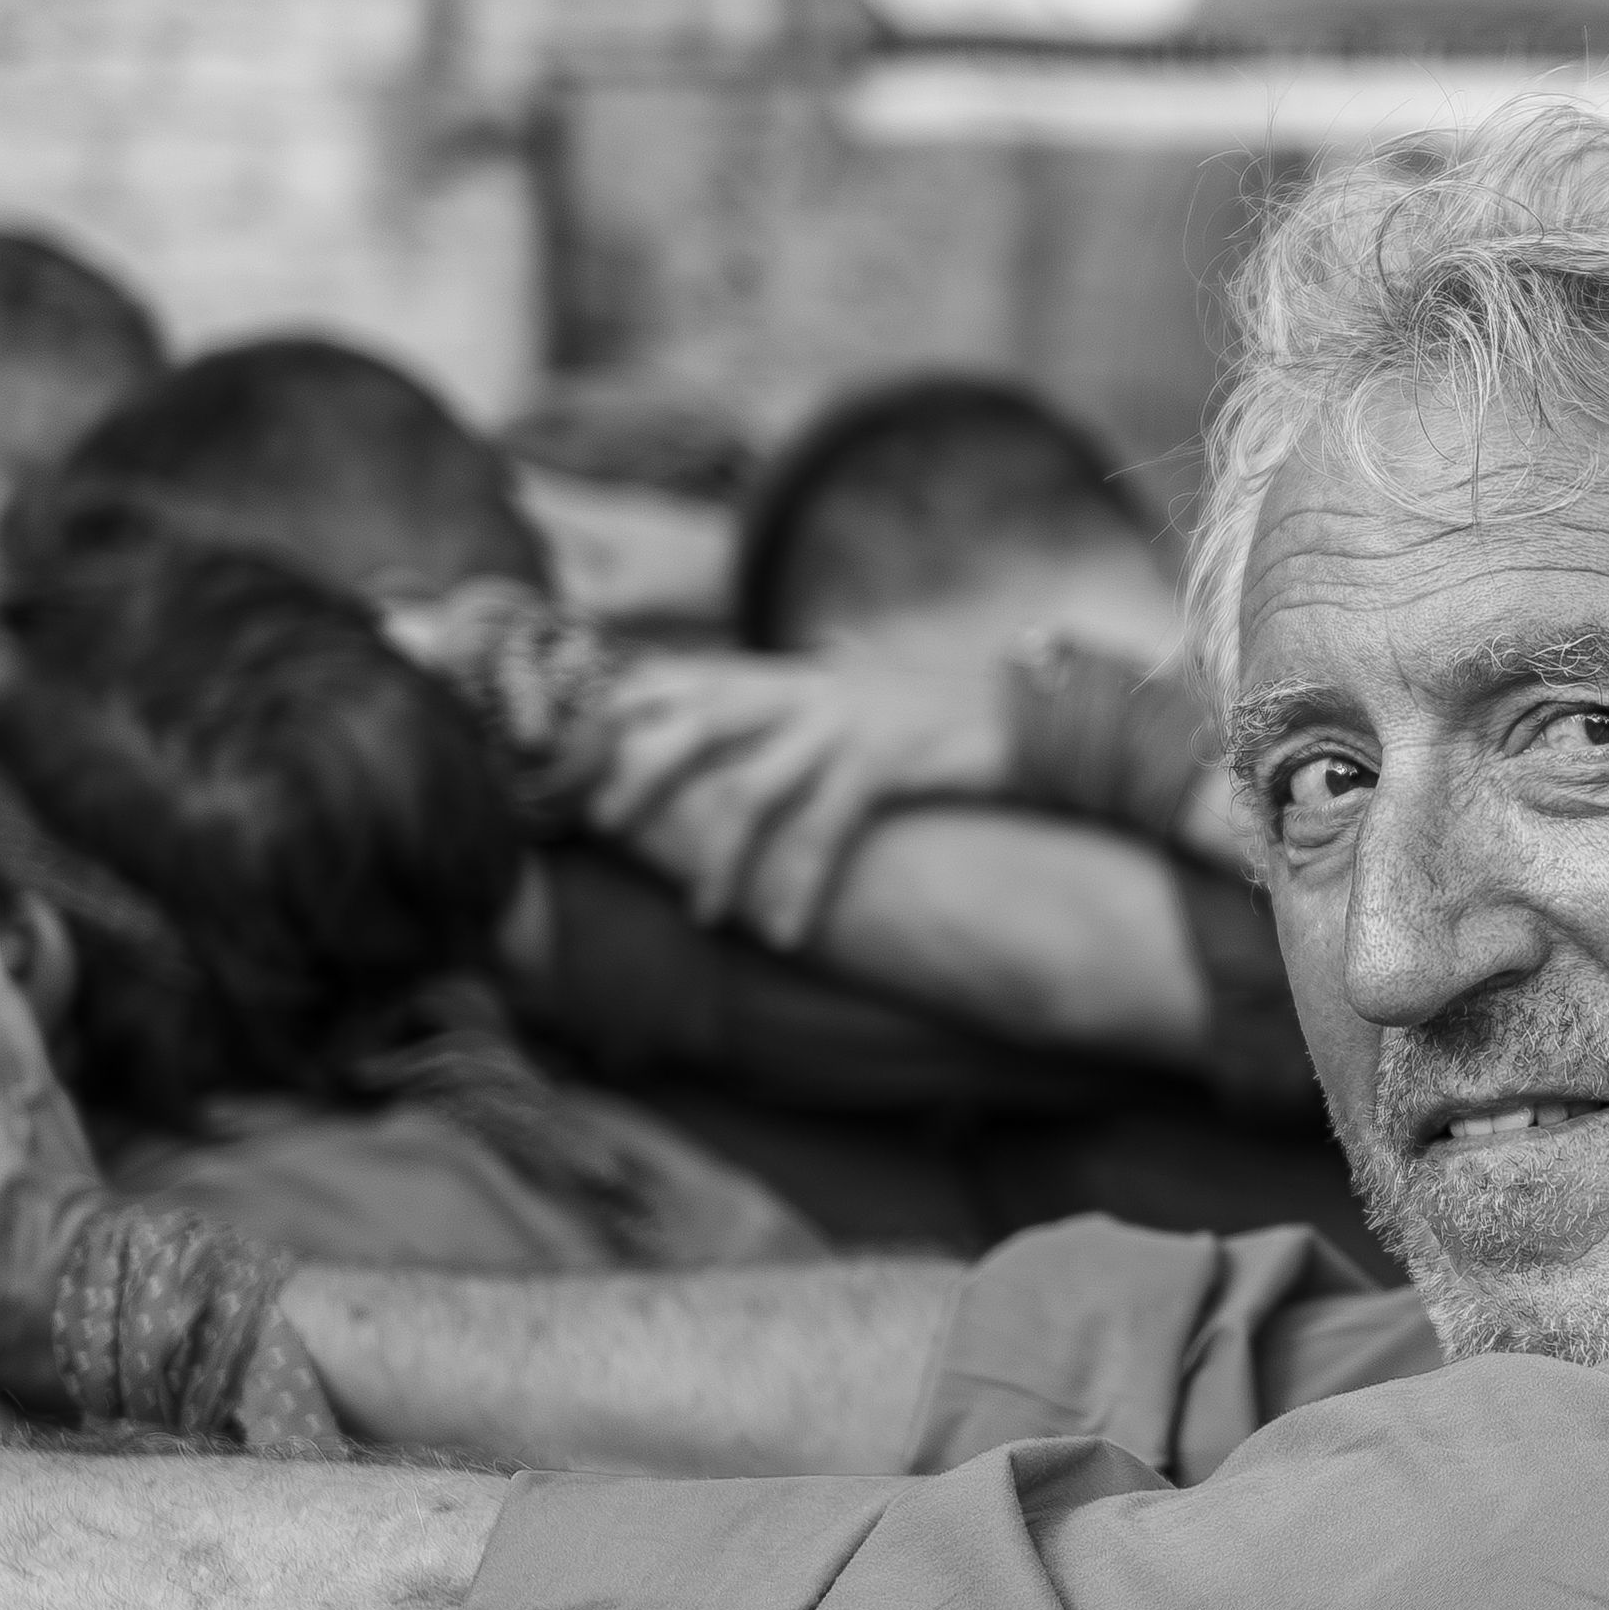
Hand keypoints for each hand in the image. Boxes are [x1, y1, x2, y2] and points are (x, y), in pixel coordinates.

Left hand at [591, 644, 1012, 951]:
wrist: (1035, 712)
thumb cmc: (940, 721)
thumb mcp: (856, 702)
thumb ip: (795, 713)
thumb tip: (741, 735)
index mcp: (793, 677)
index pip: (685, 679)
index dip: (622, 712)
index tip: (573, 757)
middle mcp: (810, 689)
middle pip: (696, 721)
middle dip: (641, 774)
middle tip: (603, 827)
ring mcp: (847, 721)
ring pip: (752, 789)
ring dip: (720, 859)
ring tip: (706, 916)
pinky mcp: (887, 758)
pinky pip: (824, 829)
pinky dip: (798, 885)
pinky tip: (785, 932)